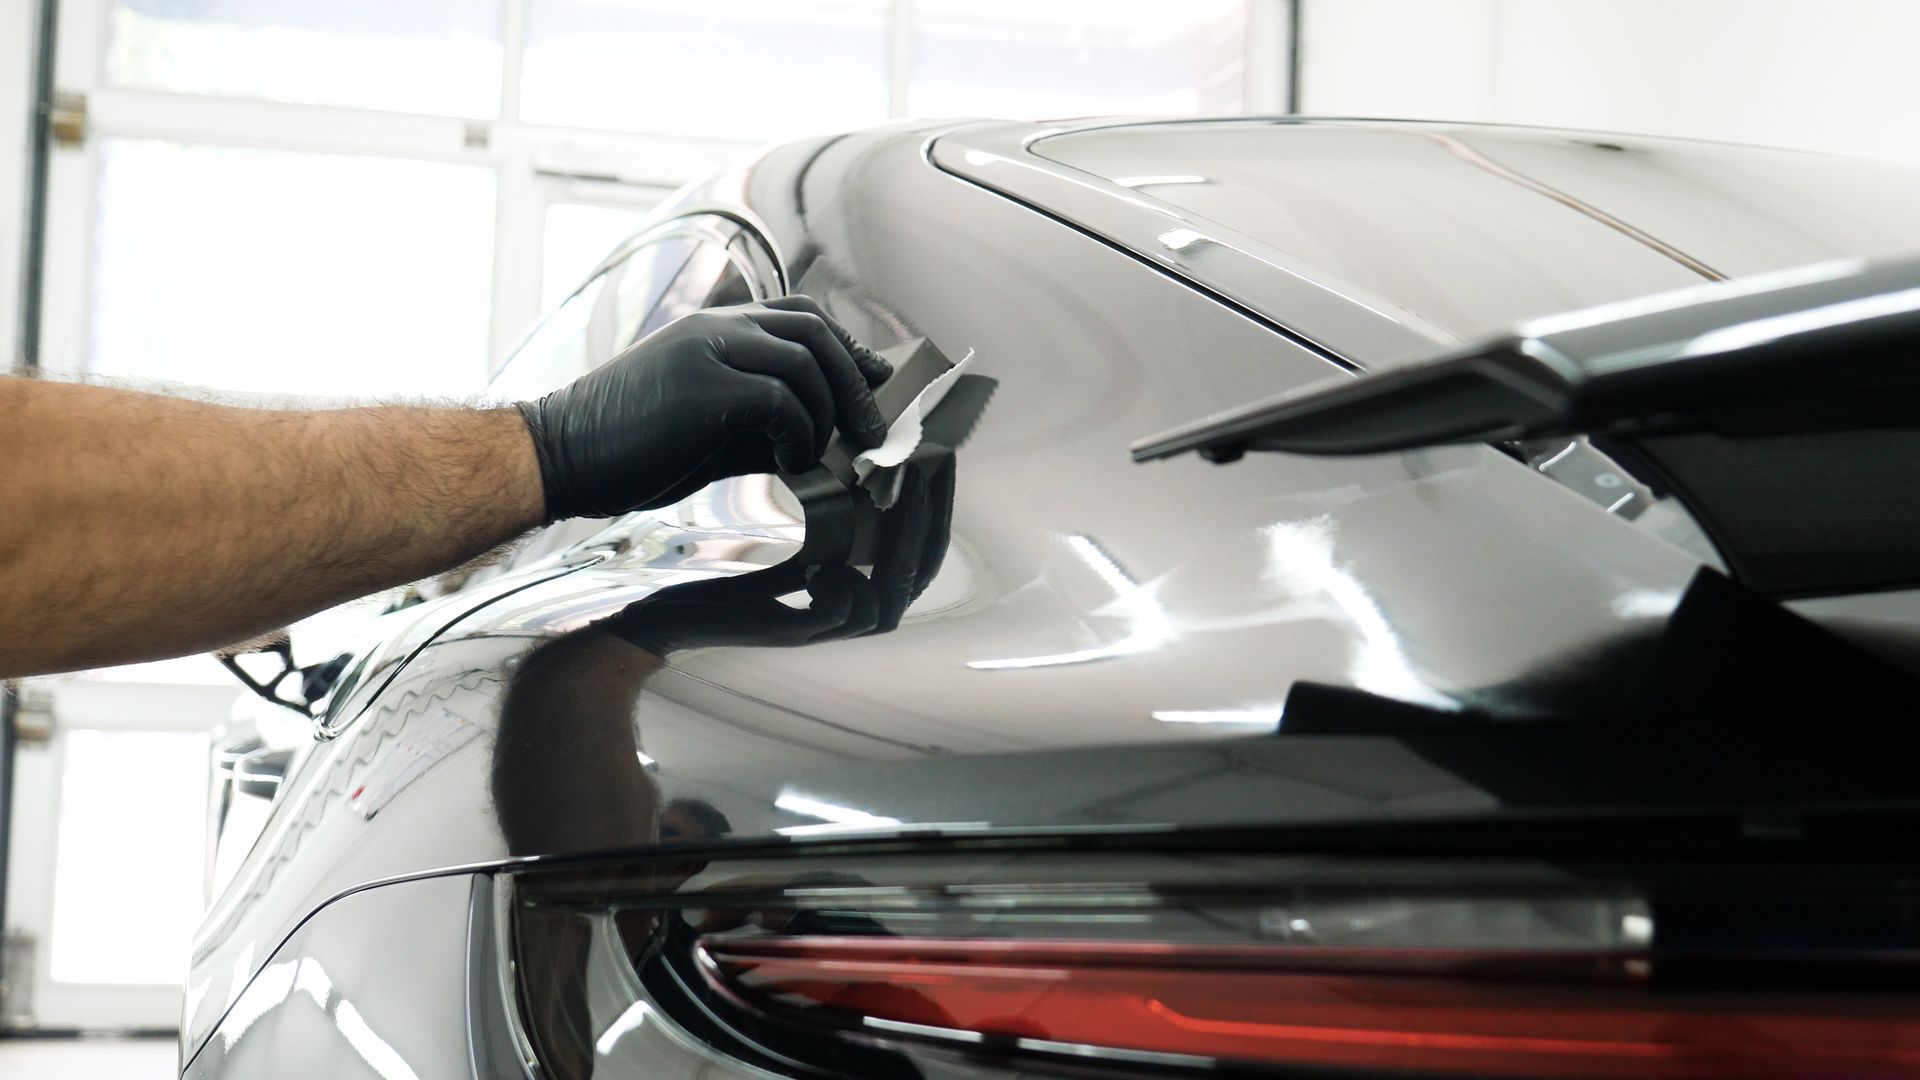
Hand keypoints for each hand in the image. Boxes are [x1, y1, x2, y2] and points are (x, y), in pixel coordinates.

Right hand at [516, 295, 891, 521]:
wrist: (561, 456)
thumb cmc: (633, 449)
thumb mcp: (712, 431)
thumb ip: (765, 427)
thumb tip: (828, 450)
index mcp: (716, 328)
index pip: (802, 316)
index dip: (848, 349)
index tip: (876, 386)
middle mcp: (716, 327)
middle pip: (815, 331)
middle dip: (854, 382)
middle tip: (870, 432)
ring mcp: (708, 351)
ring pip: (805, 363)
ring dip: (828, 416)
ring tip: (820, 457)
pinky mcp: (702, 387)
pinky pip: (781, 400)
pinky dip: (800, 435)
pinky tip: (792, 465)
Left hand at [603, 444, 955, 655]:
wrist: (660, 615)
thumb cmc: (719, 575)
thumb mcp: (784, 535)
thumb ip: (828, 513)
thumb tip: (861, 462)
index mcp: (858, 584)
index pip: (921, 548)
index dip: (938, 503)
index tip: (937, 452)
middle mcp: (852, 607)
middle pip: (920, 570)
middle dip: (933, 513)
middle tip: (931, 462)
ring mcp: (826, 625)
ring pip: (891, 592)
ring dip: (902, 538)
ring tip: (899, 486)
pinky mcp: (793, 635)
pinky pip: (844, 616)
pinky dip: (851, 586)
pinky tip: (841, 552)